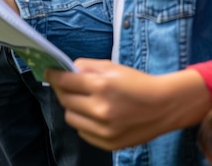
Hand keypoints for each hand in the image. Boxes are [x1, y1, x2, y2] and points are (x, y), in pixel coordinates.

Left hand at [44, 59, 211, 149]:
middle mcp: (100, 110)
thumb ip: (86, 67)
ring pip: (71, 118)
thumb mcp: (112, 67)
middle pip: (65, 100)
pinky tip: (94, 114)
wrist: (163, 106)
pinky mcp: (108, 144)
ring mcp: (104, 130)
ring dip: (72, 107)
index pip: (65, 81)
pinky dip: (84, 122)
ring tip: (83, 100)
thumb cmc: (137, 82)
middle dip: (62, 90)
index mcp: (101, 86)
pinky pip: (83, 132)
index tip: (48, 72)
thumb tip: (66, 70)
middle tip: (65, 84)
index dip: (53, 75)